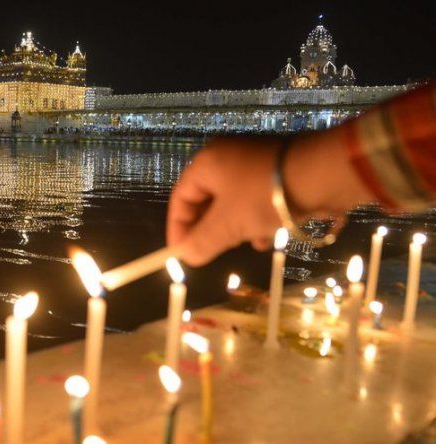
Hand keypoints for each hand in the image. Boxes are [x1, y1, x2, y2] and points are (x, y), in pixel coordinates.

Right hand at [167, 131, 372, 265]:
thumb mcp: (229, 224)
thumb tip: (185, 257)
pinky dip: (256, 219)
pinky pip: (257, 199)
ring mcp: (256, 163)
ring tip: (246, 244)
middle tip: (212, 252)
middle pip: (207, 200)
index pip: (181, 197)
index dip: (178, 228)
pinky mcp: (280, 172)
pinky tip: (267, 236)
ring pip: (234, 202)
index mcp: (208, 162)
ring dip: (235, 228)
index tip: (182, 255)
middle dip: (210, 230)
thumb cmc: (267, 197)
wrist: (327, 174)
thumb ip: (203, 242)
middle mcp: (229, 158)